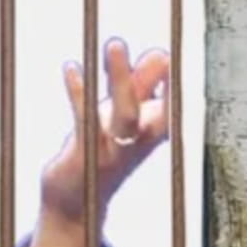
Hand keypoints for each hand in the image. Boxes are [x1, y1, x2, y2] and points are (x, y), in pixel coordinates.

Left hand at [38, 37, 170, 228]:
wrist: (76, 203)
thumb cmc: (102, 152)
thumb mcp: (125, 118)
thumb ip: (141, 87)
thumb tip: (161, 55)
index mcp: (153, 131)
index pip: (172, 105)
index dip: (175, 81)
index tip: (172, 55)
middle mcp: (138, 142)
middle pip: (152, 107)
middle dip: (152, 76)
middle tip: (158, 50)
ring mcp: (113, 150)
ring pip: (124, 112)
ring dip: (121, 78)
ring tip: (116, 43)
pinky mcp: (85, 154)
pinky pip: (84, 118)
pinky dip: (79, 90)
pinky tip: (72, 66)